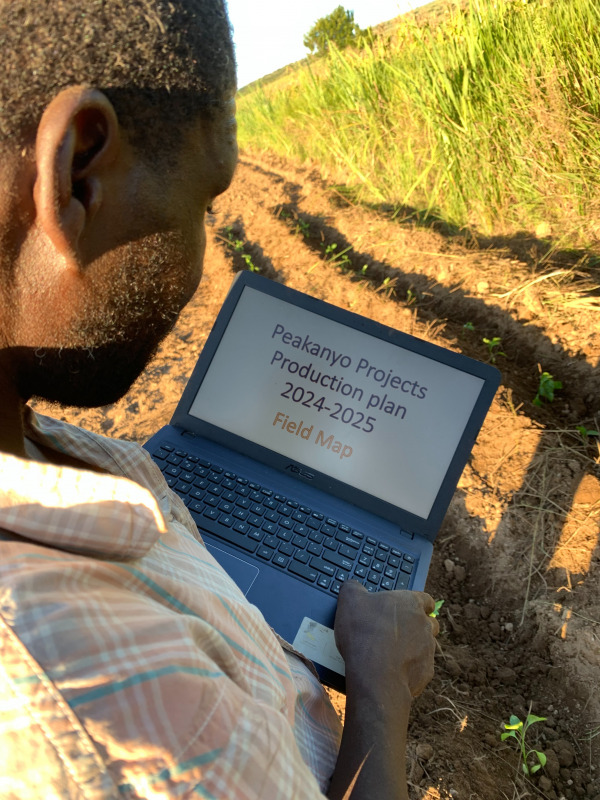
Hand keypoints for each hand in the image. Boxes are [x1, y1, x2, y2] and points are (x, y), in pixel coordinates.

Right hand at [334, 580, 437, 696]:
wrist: (375, 674)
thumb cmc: (364, 631)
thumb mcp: (350, 600)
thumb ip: (353, 588)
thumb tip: (352, 586)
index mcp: (411, 602)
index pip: (425, 599)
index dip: (417, 604)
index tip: (406, 609)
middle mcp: (425, 623)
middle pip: (429, 622)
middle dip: (417, 626)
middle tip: (397, 632)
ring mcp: (429, 649)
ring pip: (427, 645)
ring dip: (415, 647)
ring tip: (394, 653)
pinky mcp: (427, 671)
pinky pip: (421, 667)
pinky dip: (411, 668)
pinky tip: (394, 670)